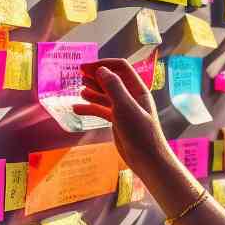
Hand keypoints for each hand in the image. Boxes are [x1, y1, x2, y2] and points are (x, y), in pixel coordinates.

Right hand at [73, 58, 170, 179]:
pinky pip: (102, 110)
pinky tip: (77, 109)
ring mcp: (124, 109)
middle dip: (95, 76)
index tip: (85, 67)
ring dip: (92, 91)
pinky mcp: (117, 122)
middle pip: (111, 80)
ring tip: (79, 90)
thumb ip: (113, 87)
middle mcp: (131, 97)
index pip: (120, 68)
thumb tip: (100, 70)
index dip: (103, 64)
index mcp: (137, 89)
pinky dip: (90, 108)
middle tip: (78, 75)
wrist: (147, 159)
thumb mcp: (125, 107)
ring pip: (105, 95)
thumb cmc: (139, 132)